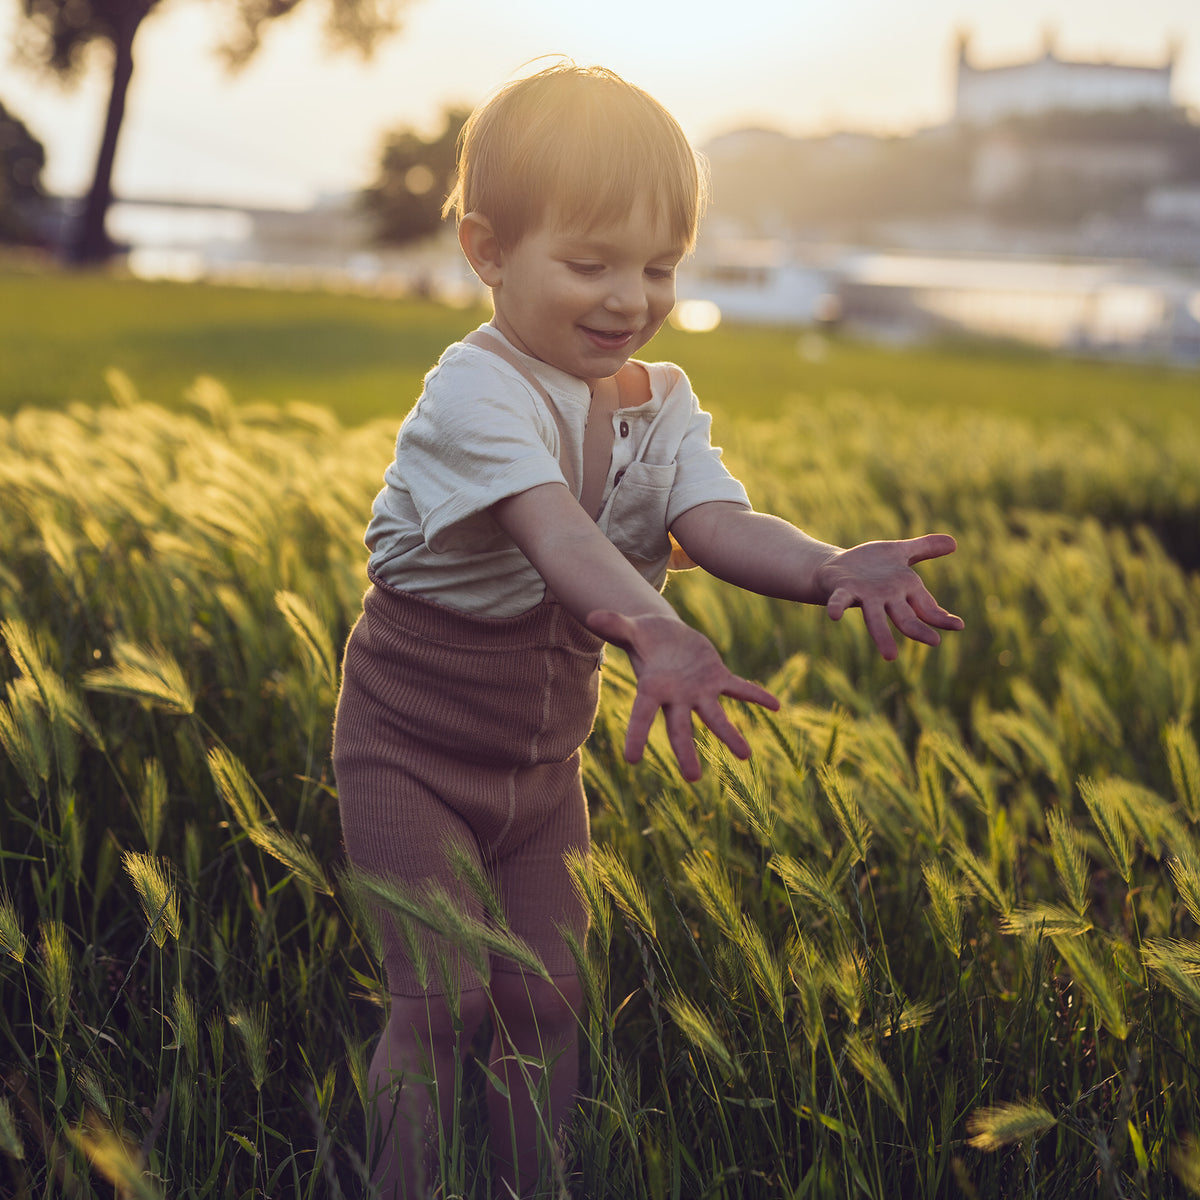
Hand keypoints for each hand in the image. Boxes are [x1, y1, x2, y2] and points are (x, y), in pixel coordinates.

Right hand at [585, 610, 779, 781]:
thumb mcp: (629, 628)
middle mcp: (677, 697)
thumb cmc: (642, 636)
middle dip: (686, 752)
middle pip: (680, 728)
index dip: (636, 735)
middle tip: (693, 778)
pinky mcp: (717, 677)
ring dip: (729, 735)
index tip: (631, 760)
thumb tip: (591, 616)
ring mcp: (699, 690)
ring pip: (714, 716)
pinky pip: (739, 688)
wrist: (664, 634)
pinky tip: (776, 706)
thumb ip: (615, 625)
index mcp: (652, 688)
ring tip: (746, 755)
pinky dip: (756, 695)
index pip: (642, 715)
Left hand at [817, 533, 963, 660]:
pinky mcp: (842, 591)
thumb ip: (924, 548)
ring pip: (875, 618)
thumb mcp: (899, 551)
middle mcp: (886, 598)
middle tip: (934, 641)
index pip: (926, 607)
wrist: (835, 567)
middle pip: (905, 618)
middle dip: (918, 629)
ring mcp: (865, 597)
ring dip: (882, 636)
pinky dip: (837, 607)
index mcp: (904, 590)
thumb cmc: (870, 565)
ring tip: (890, 656)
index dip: (940, 617)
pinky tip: (834, 615)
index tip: (958, 625)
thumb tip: (955, 542)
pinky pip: (840, 601)